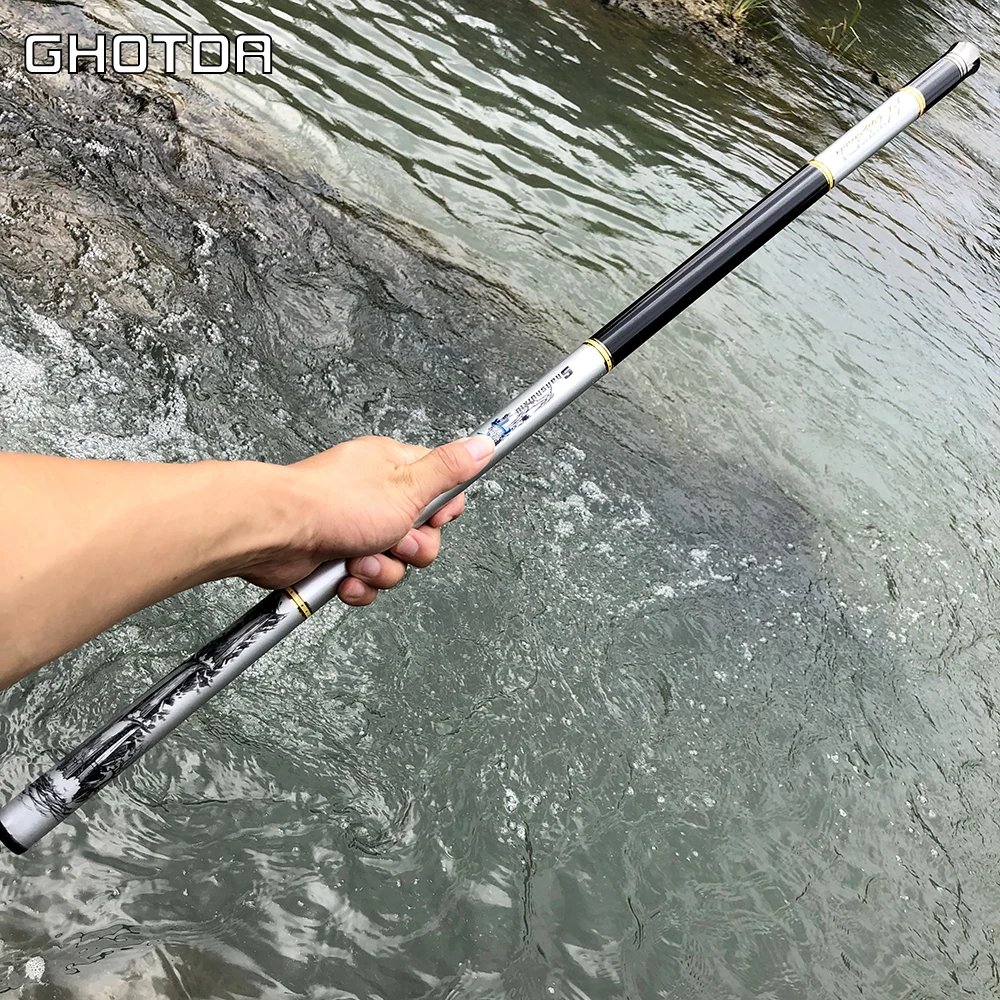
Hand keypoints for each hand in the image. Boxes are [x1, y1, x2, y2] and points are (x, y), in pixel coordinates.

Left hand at [238, 434, 494, 605]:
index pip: (439, 489)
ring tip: (360, 558)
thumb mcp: (407, 486)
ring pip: (395, 563)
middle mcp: (375, 496)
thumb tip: (483, 444)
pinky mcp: (337, 557)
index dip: (440, 512)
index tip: (430, 518)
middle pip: (421, 534)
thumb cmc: (332, 503)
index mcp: (393, 468)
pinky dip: (359, 584)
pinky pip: (367, 580)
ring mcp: (355, 528)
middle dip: (413, 549)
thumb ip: (448, 470)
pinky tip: (345, 575)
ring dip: (382, 569)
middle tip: (396, 541)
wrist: (276, 533)